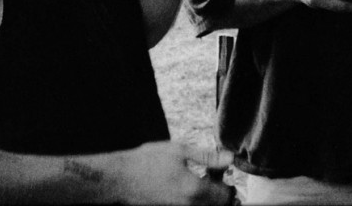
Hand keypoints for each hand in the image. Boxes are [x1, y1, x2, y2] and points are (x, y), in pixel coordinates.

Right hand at [111, 142, 234, 204]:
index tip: (221, 169)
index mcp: (195, 189)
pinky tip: (186, 183)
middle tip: (211, 173)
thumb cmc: (148, 161)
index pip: (226, 195)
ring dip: (208, 195)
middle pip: (218, 204)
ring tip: (198, 177)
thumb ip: (208, 157)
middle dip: (220, 190)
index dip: (228, 181)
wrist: (121, 178)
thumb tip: (230, 158)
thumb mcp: (180, 151)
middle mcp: (190, 205)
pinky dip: (195, 197)